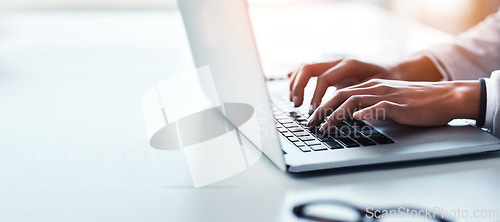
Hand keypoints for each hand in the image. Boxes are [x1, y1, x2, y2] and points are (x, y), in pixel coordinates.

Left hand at [305, 79, 478, 133]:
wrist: (445, 97)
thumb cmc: (417, 102)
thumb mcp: (388, 101)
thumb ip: (371, 105)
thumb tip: (352, 117)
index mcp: (371, 86)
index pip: (340, 93)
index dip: (323, 105)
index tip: (312, 118)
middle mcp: (374, 88)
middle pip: (340, 95)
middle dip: (322, 110)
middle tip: (310, 125)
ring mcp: (386, 95)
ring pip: (353, 101)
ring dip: (336, 115)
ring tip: (326, 128)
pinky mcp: (398, 105)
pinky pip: (379, 107)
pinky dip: (366, 112)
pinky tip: (356, 119)